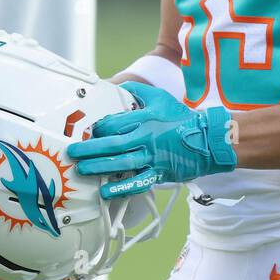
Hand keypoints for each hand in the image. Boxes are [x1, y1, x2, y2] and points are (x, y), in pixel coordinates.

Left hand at [67, 83, 236, 197]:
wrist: (207, 139)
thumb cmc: (181, 118)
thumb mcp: (160, 98)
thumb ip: (138, 91)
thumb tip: (119, 87)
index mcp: (146, 118)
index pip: (115, 123)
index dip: (99, 128)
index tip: (88, 132)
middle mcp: (146, 137)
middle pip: (112, 144)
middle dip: (89, 148)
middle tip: (72, 152)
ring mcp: (152, 157)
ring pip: (121, 163)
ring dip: (98, 167)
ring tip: (82, 169)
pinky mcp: (158, 173)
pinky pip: (137, 182)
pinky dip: (120, 189)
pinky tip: (105, 192)